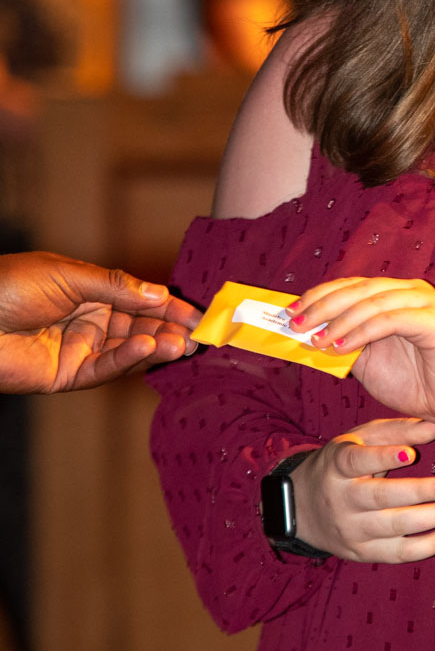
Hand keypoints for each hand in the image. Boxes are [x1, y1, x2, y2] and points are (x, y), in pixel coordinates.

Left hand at [0, 252, 199, 393]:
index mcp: (91, 291)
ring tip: (181, 344)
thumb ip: (115, 286)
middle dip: (171, 329)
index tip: (200, 313)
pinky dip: (130, 359)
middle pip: (141, 326)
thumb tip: (159, 293)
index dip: (170, 306)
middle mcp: (90, 320)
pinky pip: (107, 367)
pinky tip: (147, 347)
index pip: (140, 300)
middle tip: (200, 334)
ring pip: (129, 349)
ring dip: (156, 346)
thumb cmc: (8, 286)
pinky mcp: (70, 375)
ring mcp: (81, 349)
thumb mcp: (67, 275)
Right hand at [287, 417, 434, 562]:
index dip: (382, 458)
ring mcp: (352, 530)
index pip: (357, 461)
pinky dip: (432, 545)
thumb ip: (397, 430)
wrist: (303, 509)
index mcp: (337, 465)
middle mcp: (341, 500)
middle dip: (419, 493)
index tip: (410, 454)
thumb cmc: (342, 464)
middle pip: (381, 498)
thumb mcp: (359, 440)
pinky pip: (401, 553)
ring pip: (396, 528)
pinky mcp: (363, 553)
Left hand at [288, 277, 434, 454]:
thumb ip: (342, 345)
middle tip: (296, 323)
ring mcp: (425, 303)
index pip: (351, 286)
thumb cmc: (416, 385)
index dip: (318, 296)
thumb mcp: (367, 363)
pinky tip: (340, 346)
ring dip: (339, 321)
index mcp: (395, 295)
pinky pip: (389, 320)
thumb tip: (305, 336)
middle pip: (358, 289)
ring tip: (316, 341)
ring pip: (372, 302)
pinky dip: (361, 332)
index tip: (290, 313)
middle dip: (322, 306)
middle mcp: (411, 291)